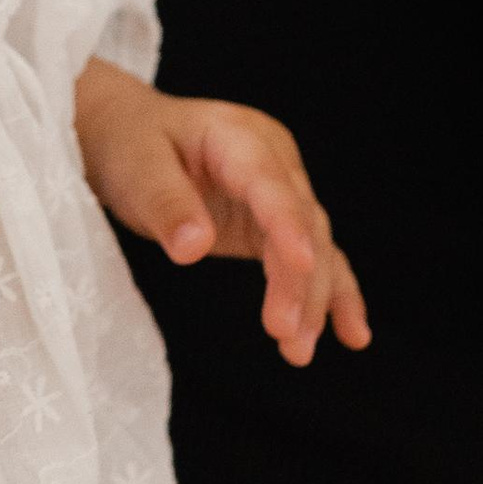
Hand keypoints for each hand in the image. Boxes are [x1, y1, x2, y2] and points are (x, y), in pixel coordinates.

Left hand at [74, 66, 369, 367]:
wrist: (129, 131)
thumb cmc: (130, 145)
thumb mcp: (135, 168)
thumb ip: (165, 204)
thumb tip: (194, 248)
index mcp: (238, 137)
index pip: (270, 184)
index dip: (288, 224)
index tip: (302, 265)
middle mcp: (273, 161)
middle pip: (300, 223)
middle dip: (299, 282)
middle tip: (289, 337)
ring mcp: (280, 191)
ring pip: (314, 246)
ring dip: (313, 298)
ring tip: (299, 351)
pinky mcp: (276, 222)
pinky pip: (314, 257)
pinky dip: (332, 293)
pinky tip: (353, 333)